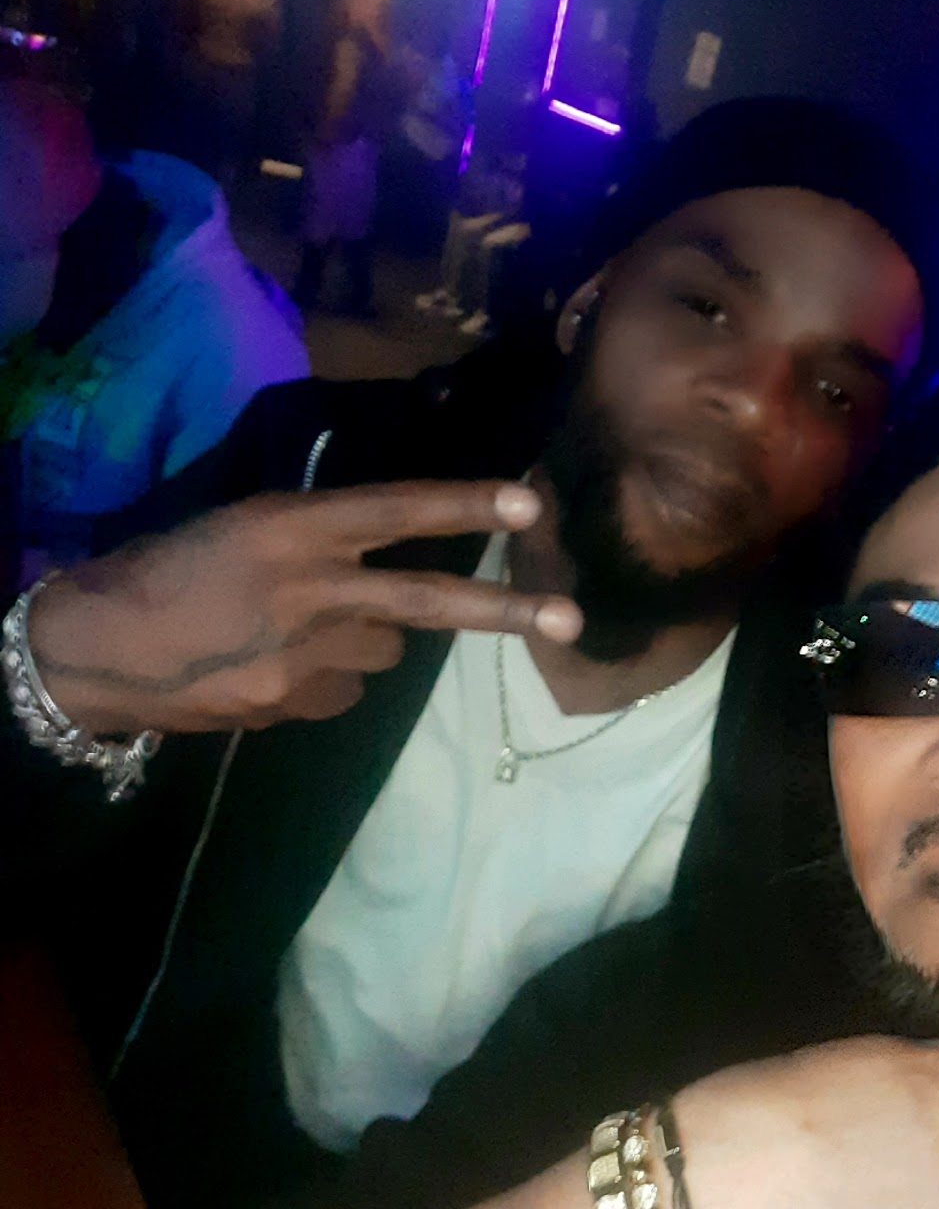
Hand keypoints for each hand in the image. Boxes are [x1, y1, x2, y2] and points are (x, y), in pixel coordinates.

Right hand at [26, 481, 582, 736]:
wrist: (95, 650)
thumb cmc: (164, 569)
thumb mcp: (240, 527)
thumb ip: (316, 543)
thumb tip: (380, 567)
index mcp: (289, 527)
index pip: (394, 510)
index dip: (464, 505)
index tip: (530, 503)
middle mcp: (308, 588)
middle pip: (426, 601)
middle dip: (503, 612)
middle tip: (571, 619)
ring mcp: (304, 655)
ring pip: (385, 653)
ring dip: (366, 644)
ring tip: (302, 632)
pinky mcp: (294, 705)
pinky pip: (345, 693)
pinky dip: (329, 681)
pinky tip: (278, 670)